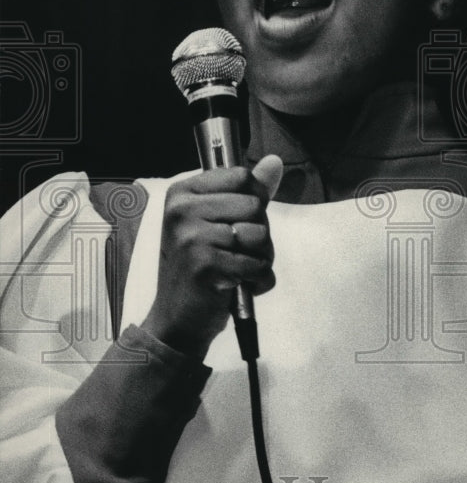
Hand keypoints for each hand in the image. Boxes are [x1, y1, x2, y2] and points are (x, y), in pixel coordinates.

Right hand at [142, 155, 281, 358]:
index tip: (238, 220)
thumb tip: (275, 163)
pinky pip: (257, 265)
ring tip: (239, 269)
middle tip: (236, 252)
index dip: (254, 199)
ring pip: (260, 235)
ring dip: (260, 258)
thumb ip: (248, 192)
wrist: (177, 319)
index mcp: (182, 193)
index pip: (241, 176)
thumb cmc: (199, 268)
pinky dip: (257, 280)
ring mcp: (191, 238)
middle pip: (255, 205)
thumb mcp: (216, 222)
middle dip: (259, 234)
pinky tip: (238, 285)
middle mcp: (182, 211)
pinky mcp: (205, 266)